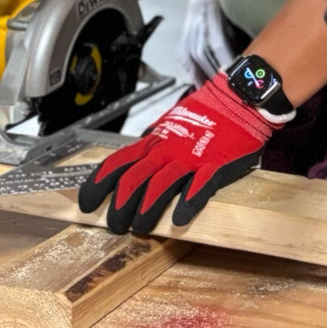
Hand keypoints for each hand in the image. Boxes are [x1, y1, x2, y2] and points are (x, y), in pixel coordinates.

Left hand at [75, 75, 270, 232]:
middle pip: (133, 179)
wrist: (239, 98)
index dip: (98, 184)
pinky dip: (186, 204)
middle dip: (120, 206)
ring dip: (146, 209)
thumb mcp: (172, 122)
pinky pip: (198, 187)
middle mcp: (166, 150)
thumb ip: (155, 141)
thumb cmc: (207, 113)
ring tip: (141, 228)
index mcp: (154, 141)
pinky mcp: (214, 166)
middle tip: (115, 226)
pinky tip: (179, 219)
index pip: (117, 163)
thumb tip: (137, 156)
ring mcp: (190, 158)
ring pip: (160, 185)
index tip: (87, 204)